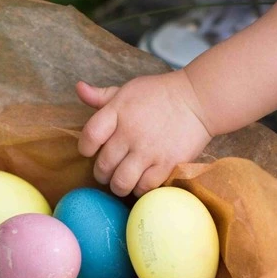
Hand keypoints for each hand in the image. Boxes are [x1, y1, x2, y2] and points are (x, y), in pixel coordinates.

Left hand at [76, 71, 213, 197]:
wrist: (198, 100)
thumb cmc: (160, 94)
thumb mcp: (128, 90)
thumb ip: (101, 95)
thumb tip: (79, 88)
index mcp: (117, 111)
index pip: (89, 136)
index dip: (86, 148)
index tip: (91, 151)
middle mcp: (130, 132)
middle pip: (103, 166)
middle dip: (102, 173)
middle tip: (108, 171)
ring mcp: (149, 150)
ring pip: (121, 183)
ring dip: (118, 185)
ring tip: (123, 180)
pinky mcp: (167, 164)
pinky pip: (144, 187)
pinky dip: (140, 188)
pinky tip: (142, 181)